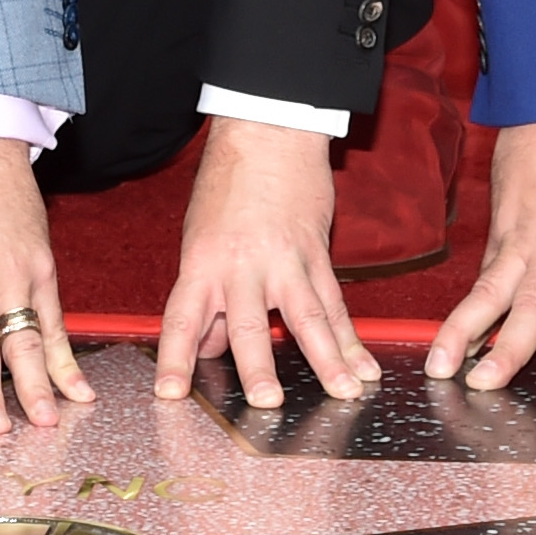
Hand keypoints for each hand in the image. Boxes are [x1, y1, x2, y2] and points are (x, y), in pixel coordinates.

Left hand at [152, 117, 377, 409]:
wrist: (267, 132)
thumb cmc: (227, 185)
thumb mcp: (199, 239)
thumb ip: (205, 295)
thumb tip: (209, 348)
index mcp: (203, 264)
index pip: (182, 319)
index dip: (175, 358)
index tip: (170, 393)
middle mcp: (242, 266)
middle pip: (249, 324)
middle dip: (258, 366)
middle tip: (267, 402)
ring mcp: (284, 261)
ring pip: (306, 317)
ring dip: (327, 360)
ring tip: (343, 394)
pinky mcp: (317, 254)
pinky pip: (335, 303)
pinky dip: (351, 338)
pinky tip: (366, 368)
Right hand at [425, 107, 535, 390]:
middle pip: (530, 314)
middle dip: (505, 354)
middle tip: (482, 387)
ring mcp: (521, 237)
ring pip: (487, 294)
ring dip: (461, 331)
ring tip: (439, 365)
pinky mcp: (500, 222)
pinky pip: (485, 270)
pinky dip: (471, 301)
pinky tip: (456, 329)